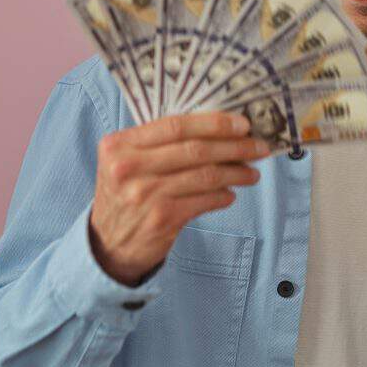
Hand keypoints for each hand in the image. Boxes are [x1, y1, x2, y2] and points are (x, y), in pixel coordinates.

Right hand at [89, 112, 271, 284]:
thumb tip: (218, 128)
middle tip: (259, 147)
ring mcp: (145, 194)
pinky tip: (231, 194)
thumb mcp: (126, 162)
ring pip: (205, 176)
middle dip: (235, 146)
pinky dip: (223, 196)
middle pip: (195, 149)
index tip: (242, 124)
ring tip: (252, 173)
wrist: (107, 243)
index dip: (214, 123)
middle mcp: (128, 167)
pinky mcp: (161, 219)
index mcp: (119, 144)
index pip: (175, 125)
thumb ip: (158, 143)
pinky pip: (204, 201)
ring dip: (236, 173)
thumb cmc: (125, 193)